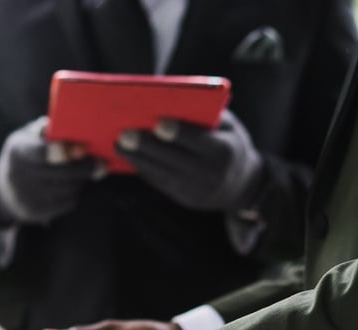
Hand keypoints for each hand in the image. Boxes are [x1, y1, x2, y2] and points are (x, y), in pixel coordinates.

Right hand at [0, 117, 103, 223]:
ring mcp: (28, 197)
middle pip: (62, 173)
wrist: (4, 191)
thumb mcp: (29, 137)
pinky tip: (73, 183)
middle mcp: (20, 176)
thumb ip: (49, 132)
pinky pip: (68, 201)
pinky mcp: (37, 212)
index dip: (64, 151)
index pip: (41, 153)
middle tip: (102, 164)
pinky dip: (75, 191)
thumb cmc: (25, 156)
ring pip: (68, 188)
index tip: (84, 148)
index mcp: (18, 151)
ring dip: (82, 179)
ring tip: (85, 171)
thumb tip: (76, 130)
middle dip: (85, 167)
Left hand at [116, 109, 262, 211]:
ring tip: (118, 144)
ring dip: (137, 158)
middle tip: (124, 133)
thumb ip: (206, 116)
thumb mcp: (228, 127)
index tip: (158, 123)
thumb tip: (172, 103)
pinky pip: (160, 182)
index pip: (198, 141)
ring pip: (162, 172)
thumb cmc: (228, 142)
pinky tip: (128, 156)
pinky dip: (143, 168)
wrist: (239, 184)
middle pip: (174, 158)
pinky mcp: (184, 198)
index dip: (178, 133)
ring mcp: (197, 189)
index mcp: (225, 150)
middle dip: (148, 146)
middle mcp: (211, 173)